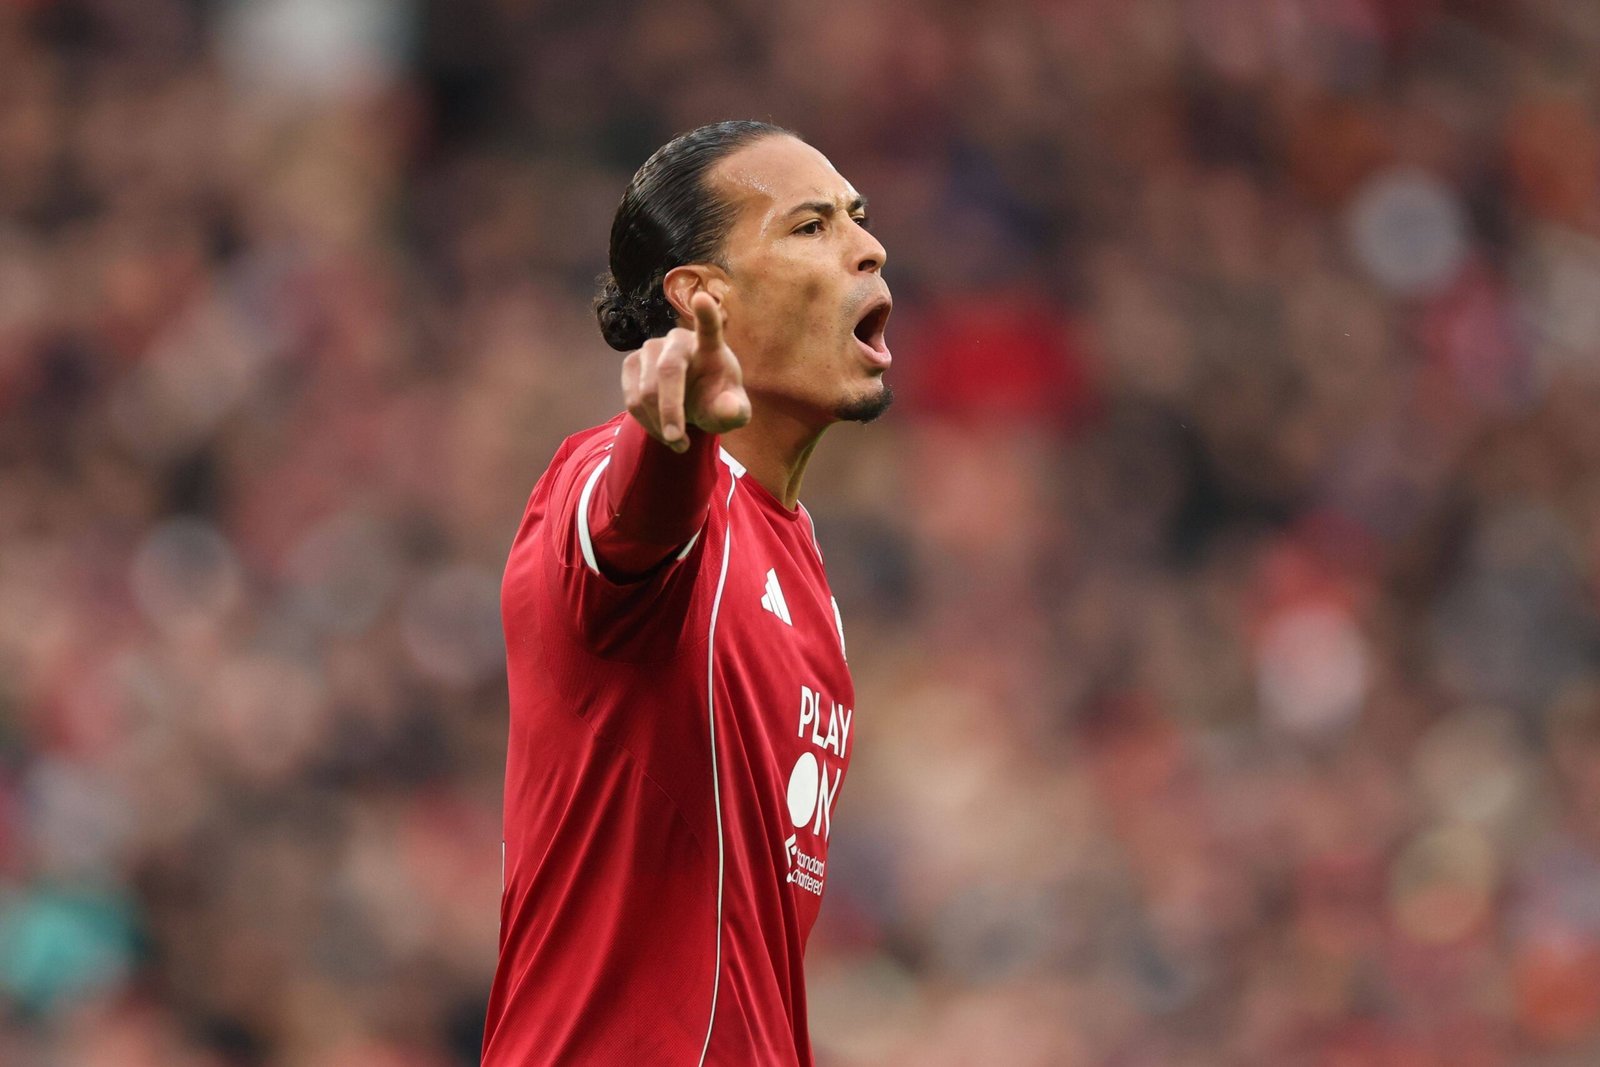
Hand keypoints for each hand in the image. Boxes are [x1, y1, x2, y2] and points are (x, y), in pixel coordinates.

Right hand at [621, 292, 750, 452]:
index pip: (710, 327)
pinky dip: (646, 423)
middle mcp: (678, 340)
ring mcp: (651, 348)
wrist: (692, 402)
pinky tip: (662, 431)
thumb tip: (729, 409)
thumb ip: (735, 411)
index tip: (703, 298)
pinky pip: (632, 399)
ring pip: (645, 391)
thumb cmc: (717, 401)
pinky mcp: (631, 363)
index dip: (707, 313)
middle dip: (670, 411)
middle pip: (667, 371)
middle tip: (679, 443)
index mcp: (710, 346)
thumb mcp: (732, 413)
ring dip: (660, 425)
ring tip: (678, 442)